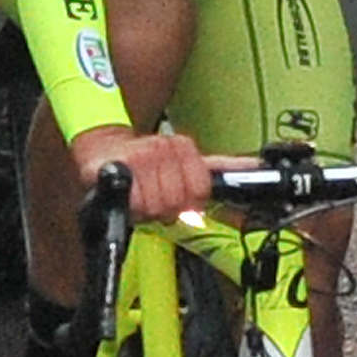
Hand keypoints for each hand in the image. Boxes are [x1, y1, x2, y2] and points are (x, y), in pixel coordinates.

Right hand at [70, 124, 212, 223]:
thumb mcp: (184, 163)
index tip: (179, 200)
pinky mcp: (120, 166)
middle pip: (178, 202)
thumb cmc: (145, 166)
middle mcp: (164, 146)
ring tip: (140, 196)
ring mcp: (142, 155)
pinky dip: (131, 207)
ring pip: (156, 206)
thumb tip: (255, 166)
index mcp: (183, 146)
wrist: (101, 150)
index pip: (201, 189)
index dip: (190, 203)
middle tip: (154, 198)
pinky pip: (135, 202)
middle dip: (165, 209)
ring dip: (146, 210)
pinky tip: (128, 197)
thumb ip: (222, 166)